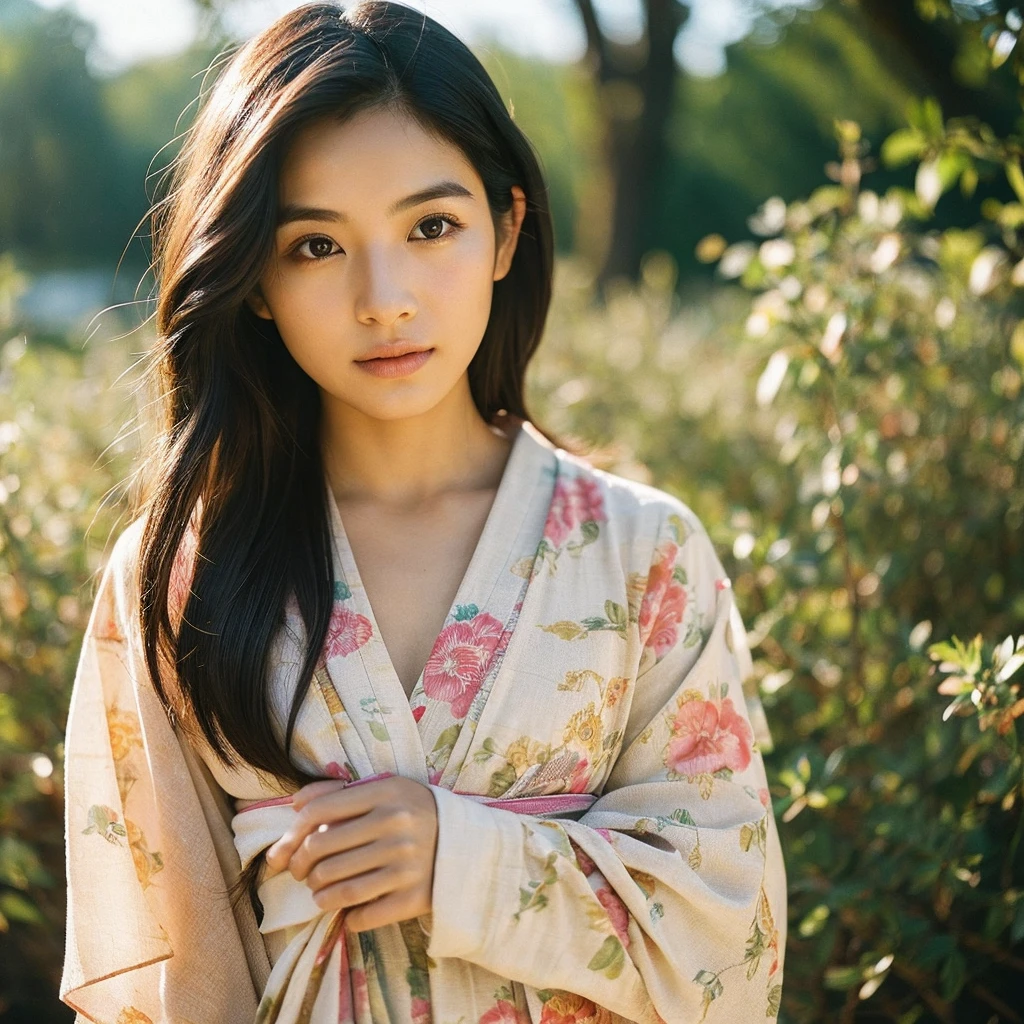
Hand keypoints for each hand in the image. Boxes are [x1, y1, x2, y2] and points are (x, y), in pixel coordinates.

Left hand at [264, 775, 438, 932]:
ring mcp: (406, 864)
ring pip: (336, 888)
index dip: (292, 834)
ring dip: (318, 895)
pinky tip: (348, 911)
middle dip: (299, 868)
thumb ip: (340, 792)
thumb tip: (295, 804)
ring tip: (320, 892)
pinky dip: (347, 919)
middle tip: (301, 874)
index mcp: (386, 793)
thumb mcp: (386, 789)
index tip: (286, 850)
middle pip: (321, 851)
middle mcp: (396, 826)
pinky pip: (361, 916)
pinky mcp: (413, 898)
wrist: (469, 846)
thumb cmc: (416, 813)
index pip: (319, 812)